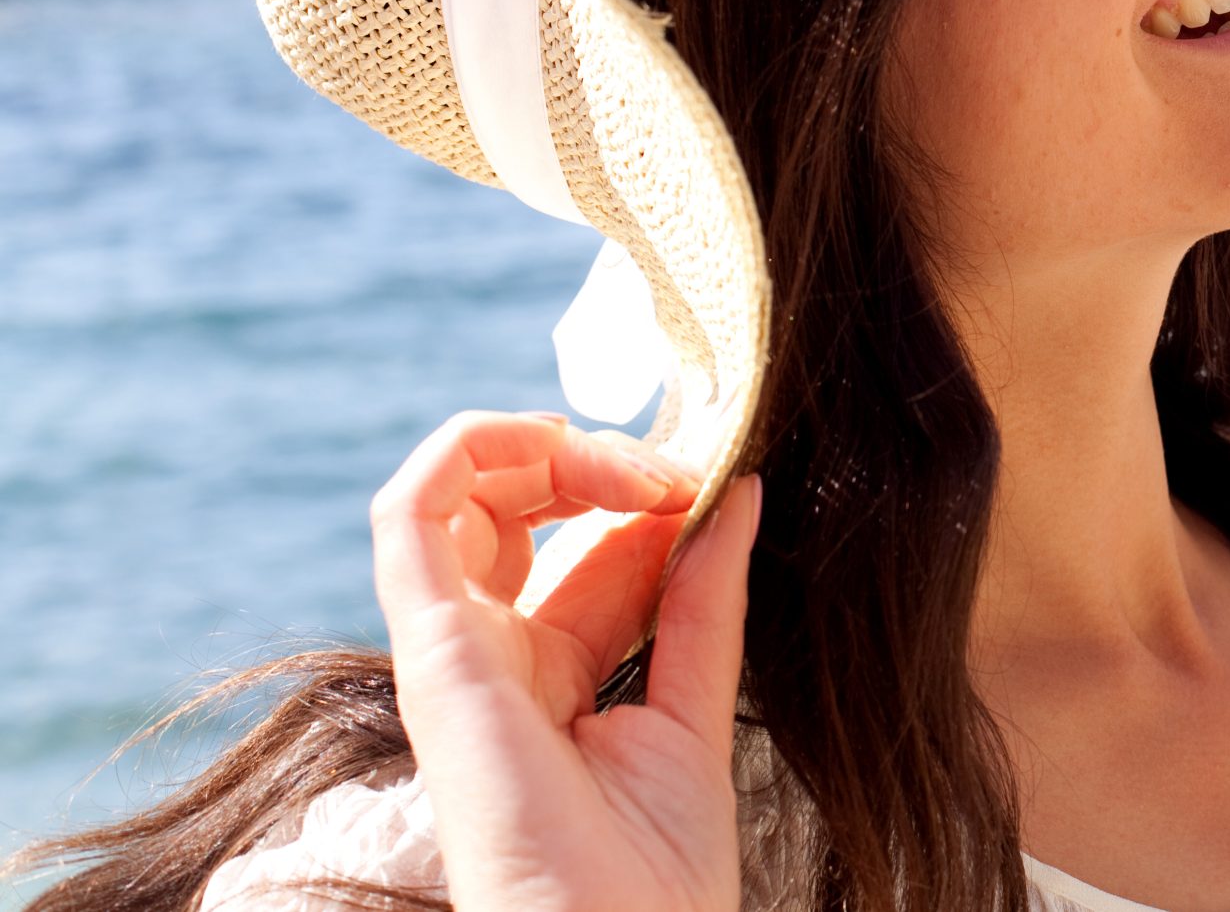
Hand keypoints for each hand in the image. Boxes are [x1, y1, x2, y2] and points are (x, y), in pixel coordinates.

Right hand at [369, 410, 762, 911]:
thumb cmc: (656, 874)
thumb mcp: (697, 701)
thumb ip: (706, 595)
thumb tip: (738, 488)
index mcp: (557, 668)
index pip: (588, 541)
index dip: (649, 493)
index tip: (715, 490)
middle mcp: (497, 652)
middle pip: (519, 504)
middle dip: (600, 460)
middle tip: (681, 475)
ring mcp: (458, 648)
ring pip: (456, 490)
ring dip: (545, 445)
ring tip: (640, 471)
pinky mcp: (434, 651)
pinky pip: (410, 514)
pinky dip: (470, 447)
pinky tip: (555, 443)